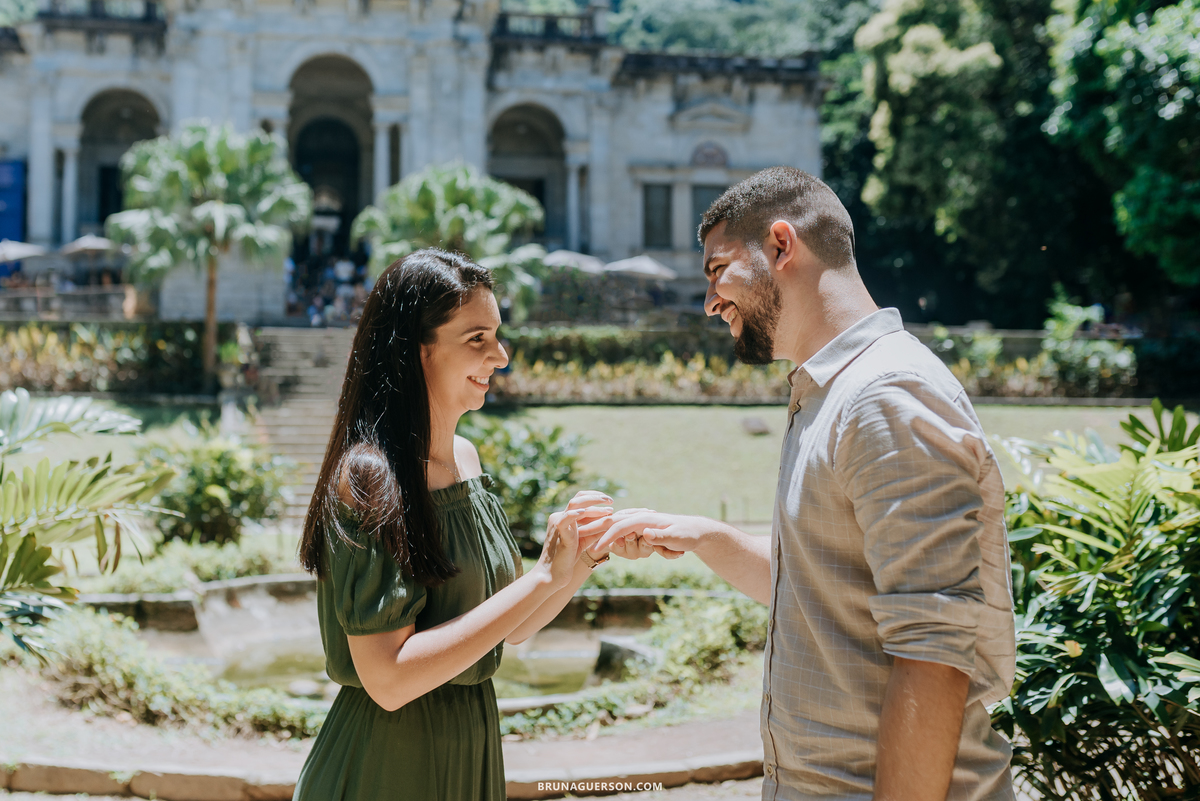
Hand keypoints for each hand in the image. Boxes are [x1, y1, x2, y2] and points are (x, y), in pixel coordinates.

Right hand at [538, 496, 611, 588]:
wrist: (553, 574)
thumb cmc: (568, 559)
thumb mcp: (585, 540)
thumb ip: (595, 530)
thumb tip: (611, 520)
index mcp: (565, 518)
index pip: (580, 501)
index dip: (595, 499)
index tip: (610, 503)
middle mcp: (560, 517)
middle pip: (578, 498)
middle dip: (596, 497)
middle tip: (611, 501)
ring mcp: (558, 523)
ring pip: (575, 504)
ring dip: (593, 503)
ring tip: (608, 507)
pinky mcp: (558, 532)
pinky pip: (566, 518)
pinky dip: (575, 513)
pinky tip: (585, 512)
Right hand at [594, 511, 710, 558]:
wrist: (698, 532)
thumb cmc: (688, 533)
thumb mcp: (677, 537)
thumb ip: (660, 536)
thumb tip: (645, 534)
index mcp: (643, 519)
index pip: (618, 527)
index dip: (606, 538)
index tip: (594, 549)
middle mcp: (640, 522)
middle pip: (616, 532)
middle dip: (615, 542)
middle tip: (623, 550)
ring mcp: (641, 529)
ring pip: (629, 546)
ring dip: (647, 553)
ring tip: (670, 551)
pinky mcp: (644, 535)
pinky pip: (639, 548)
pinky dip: (654, 553)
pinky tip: (672, 552)